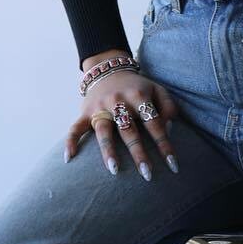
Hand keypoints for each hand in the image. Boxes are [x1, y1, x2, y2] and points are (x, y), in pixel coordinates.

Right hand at [66, 57, 180, 178]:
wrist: (108, 69)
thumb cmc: (138, 87)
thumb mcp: (158, 90)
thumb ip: (168, 108)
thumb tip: (168, 130)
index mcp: (139, 96)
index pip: (154, 123)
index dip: (165, 144)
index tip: (173, 165)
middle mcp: (118, 102)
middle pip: (129, 131)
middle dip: (139, 153)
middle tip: (147, 174)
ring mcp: (100, 108)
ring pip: (103, 132)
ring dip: (108, 151)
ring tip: (114, 170)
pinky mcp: (85, 112)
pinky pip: (75, 128)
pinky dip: (71, 141)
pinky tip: (69, 158)